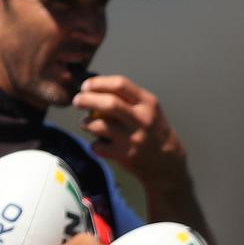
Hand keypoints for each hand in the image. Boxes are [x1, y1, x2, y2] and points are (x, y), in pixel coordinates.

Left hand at [72, 76, 189, 189]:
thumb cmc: (151, 129)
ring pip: (98, 125)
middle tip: (77, 100)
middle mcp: (142, 120)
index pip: (120, 85)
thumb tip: (94, 88)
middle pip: (108, 104)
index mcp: (147, 103)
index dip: (98, 83)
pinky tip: (99, 142)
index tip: (86, 86)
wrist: (166, 161)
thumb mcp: (148, 109)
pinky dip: (94, 143)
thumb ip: (125, 98)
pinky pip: (98, 146)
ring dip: (86, 123)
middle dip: (86, 100)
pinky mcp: (124, 156)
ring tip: (85, 123)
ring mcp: (133, 138)